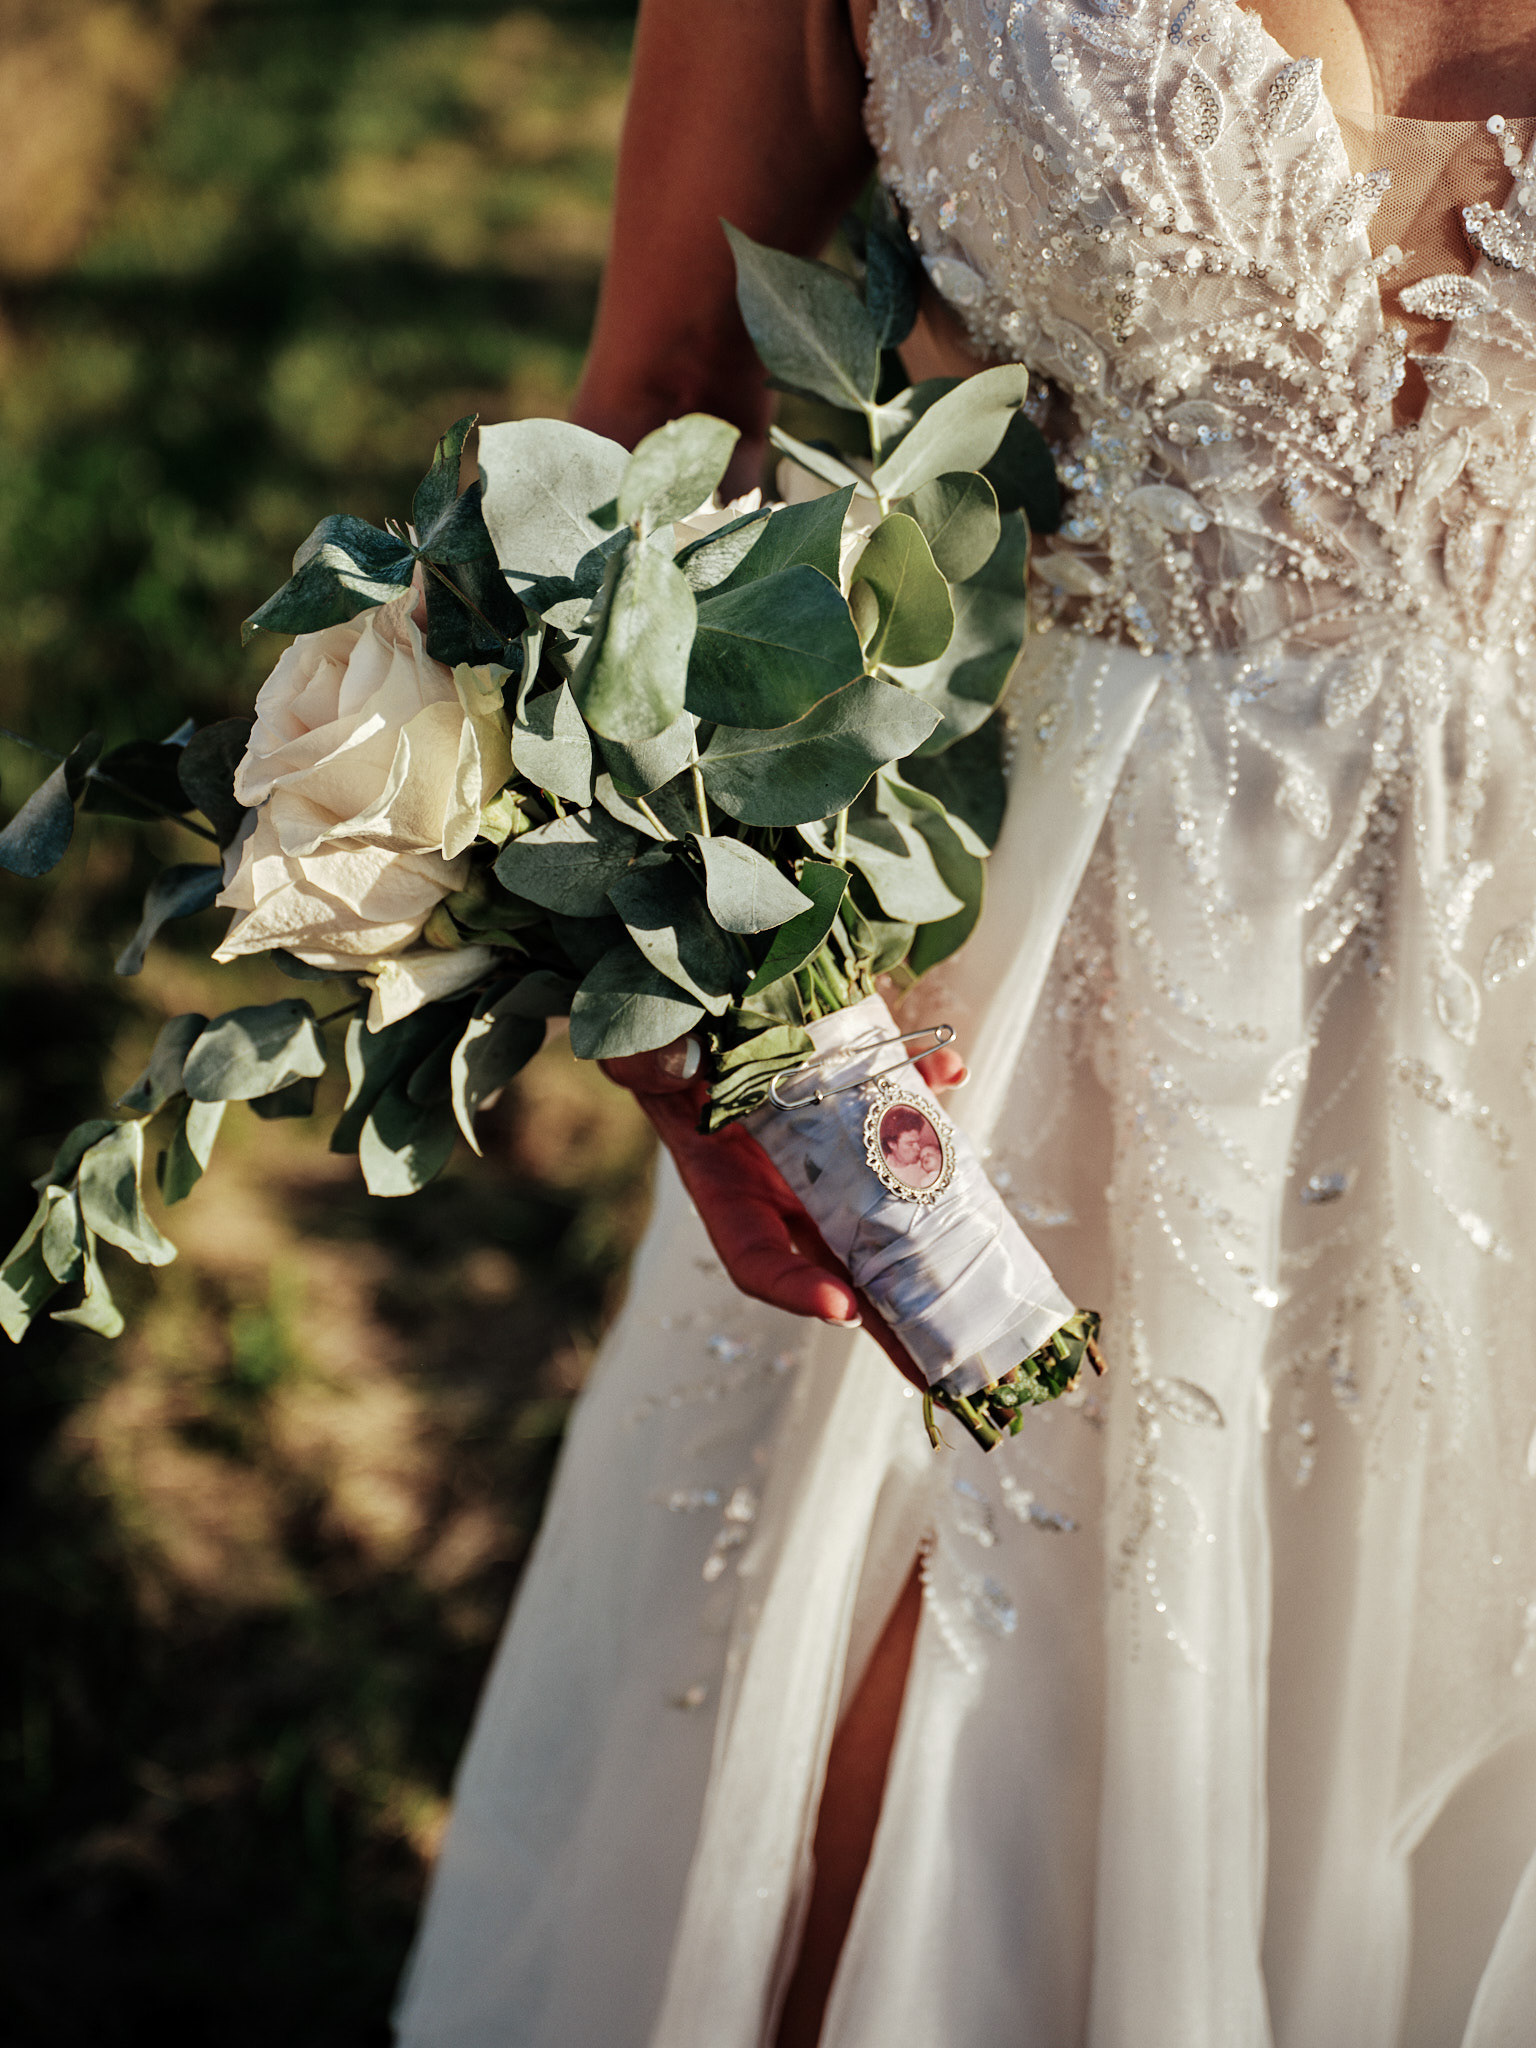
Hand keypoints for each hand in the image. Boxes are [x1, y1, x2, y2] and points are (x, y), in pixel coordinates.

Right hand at [600, 1036, 967, 1392]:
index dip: (796, 1288)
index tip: (842, 1308)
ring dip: (931, 1218)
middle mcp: (782, 1180)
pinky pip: (891, 1104)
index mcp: (723, 1185)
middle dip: (895, 1309)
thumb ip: (648, 1064)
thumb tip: (681, 1063)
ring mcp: (823, 1147)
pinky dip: (923, 1091)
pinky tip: (951, 1070)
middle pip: (844, 1257)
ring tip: (983, 1256)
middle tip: (947, 1358)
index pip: (756, 1256)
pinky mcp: (848, 1098)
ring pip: (882, 1194)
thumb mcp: (636, 1059)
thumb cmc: (656, 1052)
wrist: (681, 1016)